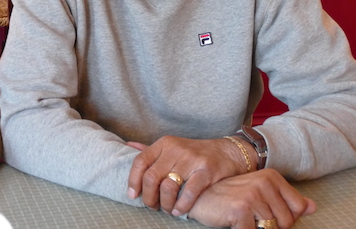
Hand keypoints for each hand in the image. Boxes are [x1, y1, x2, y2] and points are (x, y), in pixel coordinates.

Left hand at [126, 136, 253, 215]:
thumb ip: (150, 149)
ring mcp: (191, 159)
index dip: (133, 180)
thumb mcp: (172, 147)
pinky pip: (189, 192)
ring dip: (165, 203)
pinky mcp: (206, 171)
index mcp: (164, 143)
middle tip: (152, 206)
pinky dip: (182, 205)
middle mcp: (176, 149)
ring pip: (168, 186)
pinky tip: (180, 211)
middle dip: (149, 197)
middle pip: (151, 177)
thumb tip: (128, 146)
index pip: (140, 161)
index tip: (133, 195)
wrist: (228, 152)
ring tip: (167, 209)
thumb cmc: (194, 153)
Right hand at [188, 169, 315, 228]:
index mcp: (271, 177)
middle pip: (286, 222)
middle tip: (249, 217)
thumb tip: (312, 207)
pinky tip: (235, 223)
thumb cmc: (229, 197)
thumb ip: (287, 200)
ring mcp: (252, 195)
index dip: (284, 218)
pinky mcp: (241, 210)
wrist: (198, 196)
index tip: (264, 213)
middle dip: (270, 227)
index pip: (297, 209)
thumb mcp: (260, 193)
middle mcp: (264, 183)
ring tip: (240, 218)